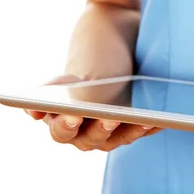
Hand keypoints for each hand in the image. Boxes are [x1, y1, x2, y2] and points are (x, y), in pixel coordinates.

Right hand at [24, 75, 162, 151]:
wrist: (112, 54)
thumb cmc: (86, 67)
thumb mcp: (68, 78)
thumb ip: (50, 92)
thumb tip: (32, 112)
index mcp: (62, 122)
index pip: (61, 131)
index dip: (66, 125)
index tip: (74, 115)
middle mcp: (84, 135)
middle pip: (91, 139)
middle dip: (100, 128)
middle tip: (110, 116)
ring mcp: (111, 134)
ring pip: (119, 139)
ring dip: (131, 130)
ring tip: (143, 118)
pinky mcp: (133, 129)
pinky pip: (142, 131)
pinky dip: (151, 126)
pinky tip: (161, 116)